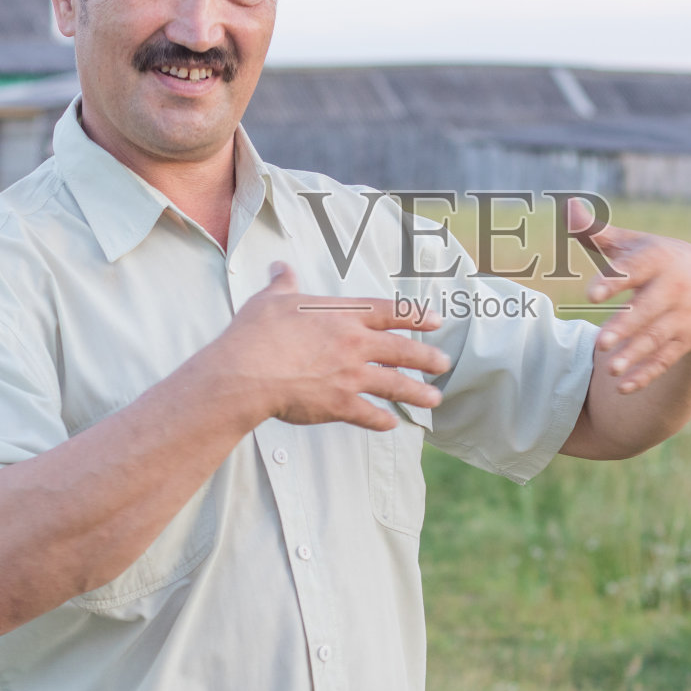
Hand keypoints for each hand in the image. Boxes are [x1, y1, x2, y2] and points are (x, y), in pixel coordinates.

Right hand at [205, 262, 450, 430]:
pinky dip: (382, 420)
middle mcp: (354, 344)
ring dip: (417, 393)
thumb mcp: (271, 299)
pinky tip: (392, 424)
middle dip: (427, 357)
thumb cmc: (257, 332)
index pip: (389, 312)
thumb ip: (284, 283)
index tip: (436, 320)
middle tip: (444, 363)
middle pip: (401, 350)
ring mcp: (350, 376)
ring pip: (394, 384)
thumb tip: (280, 266)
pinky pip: (368, 414)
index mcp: (343, 315)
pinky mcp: (339, 404)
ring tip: (435, 399)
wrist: (246, 371)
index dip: (415, 315)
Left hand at [570, 199, 690, 394]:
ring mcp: (683, 316)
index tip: (591, 293)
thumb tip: (568, 208)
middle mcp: (674, 288)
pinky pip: (666, 360)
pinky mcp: (688, 340)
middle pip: (647, 310)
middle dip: (625, 326)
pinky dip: (646, 374)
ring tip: (608, 369)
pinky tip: (622, 387)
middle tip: (599, 343)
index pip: (635, 270)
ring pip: (657, 339)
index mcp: (657, 259)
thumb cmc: (659, 261)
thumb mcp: (635, 244)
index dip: (614, 281)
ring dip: (634, 355)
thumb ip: (598, 232)